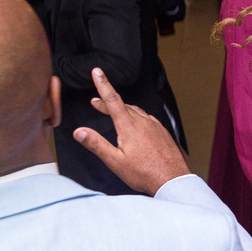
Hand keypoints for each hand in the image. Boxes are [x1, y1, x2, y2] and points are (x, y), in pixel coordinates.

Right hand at [73, 67, 190, 194]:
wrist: (172, 179)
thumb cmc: (144, 173)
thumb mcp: (115, 161)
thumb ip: (96, 144)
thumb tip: (79, 132)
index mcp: (129, 126)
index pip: (113, 99)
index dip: (103, 84)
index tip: (97, 71)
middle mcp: (143, 122)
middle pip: (122, 105)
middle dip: (107, 101)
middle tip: (96, 102)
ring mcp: (155, 126)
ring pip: (136, 111)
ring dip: (122, 109)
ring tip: (113, 112)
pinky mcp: (162, 132)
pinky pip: (147, 118)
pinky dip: (136, 116)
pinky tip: (135, 124)